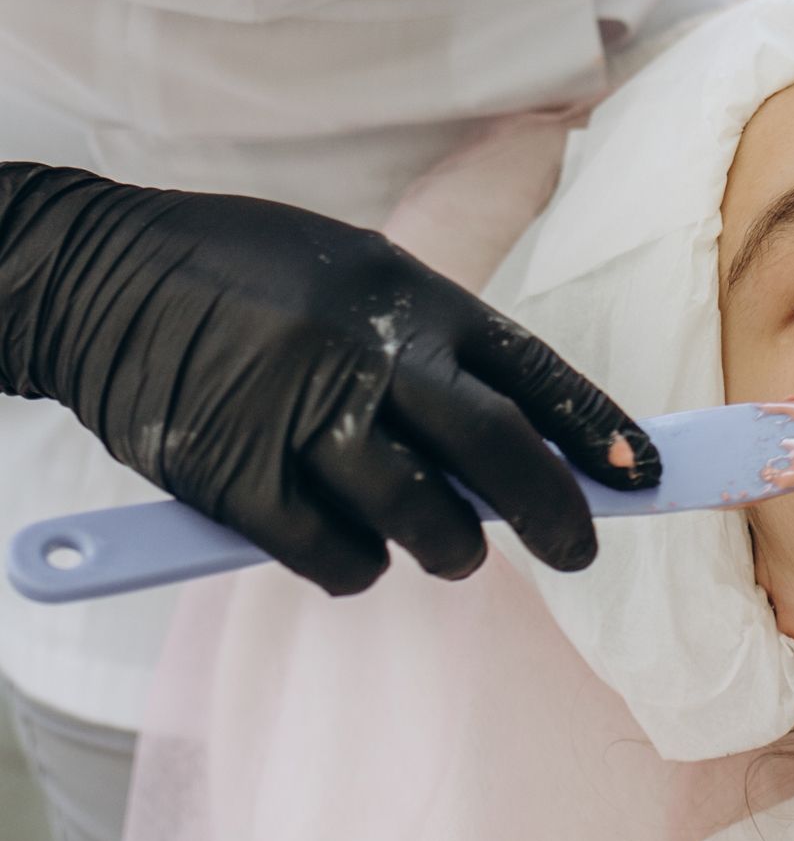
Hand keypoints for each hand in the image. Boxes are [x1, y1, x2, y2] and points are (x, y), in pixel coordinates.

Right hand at [0, 164, 658, 594]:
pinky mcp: (235, 478)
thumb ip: (433, 353)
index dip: (599, 432)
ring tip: (447, 546)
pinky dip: (358, 566)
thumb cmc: (248, 275)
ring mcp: (301, 419)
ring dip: (453, 550)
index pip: (534, 373)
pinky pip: (337, 556)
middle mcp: (368, 356)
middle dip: (557, 517)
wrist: (99, 274)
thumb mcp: (357, 276)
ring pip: (425, 522)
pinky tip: (353, 546)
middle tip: (580, 551)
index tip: (647, 475)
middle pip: (499, 455)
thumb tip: (521, 449)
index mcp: (411, 298)